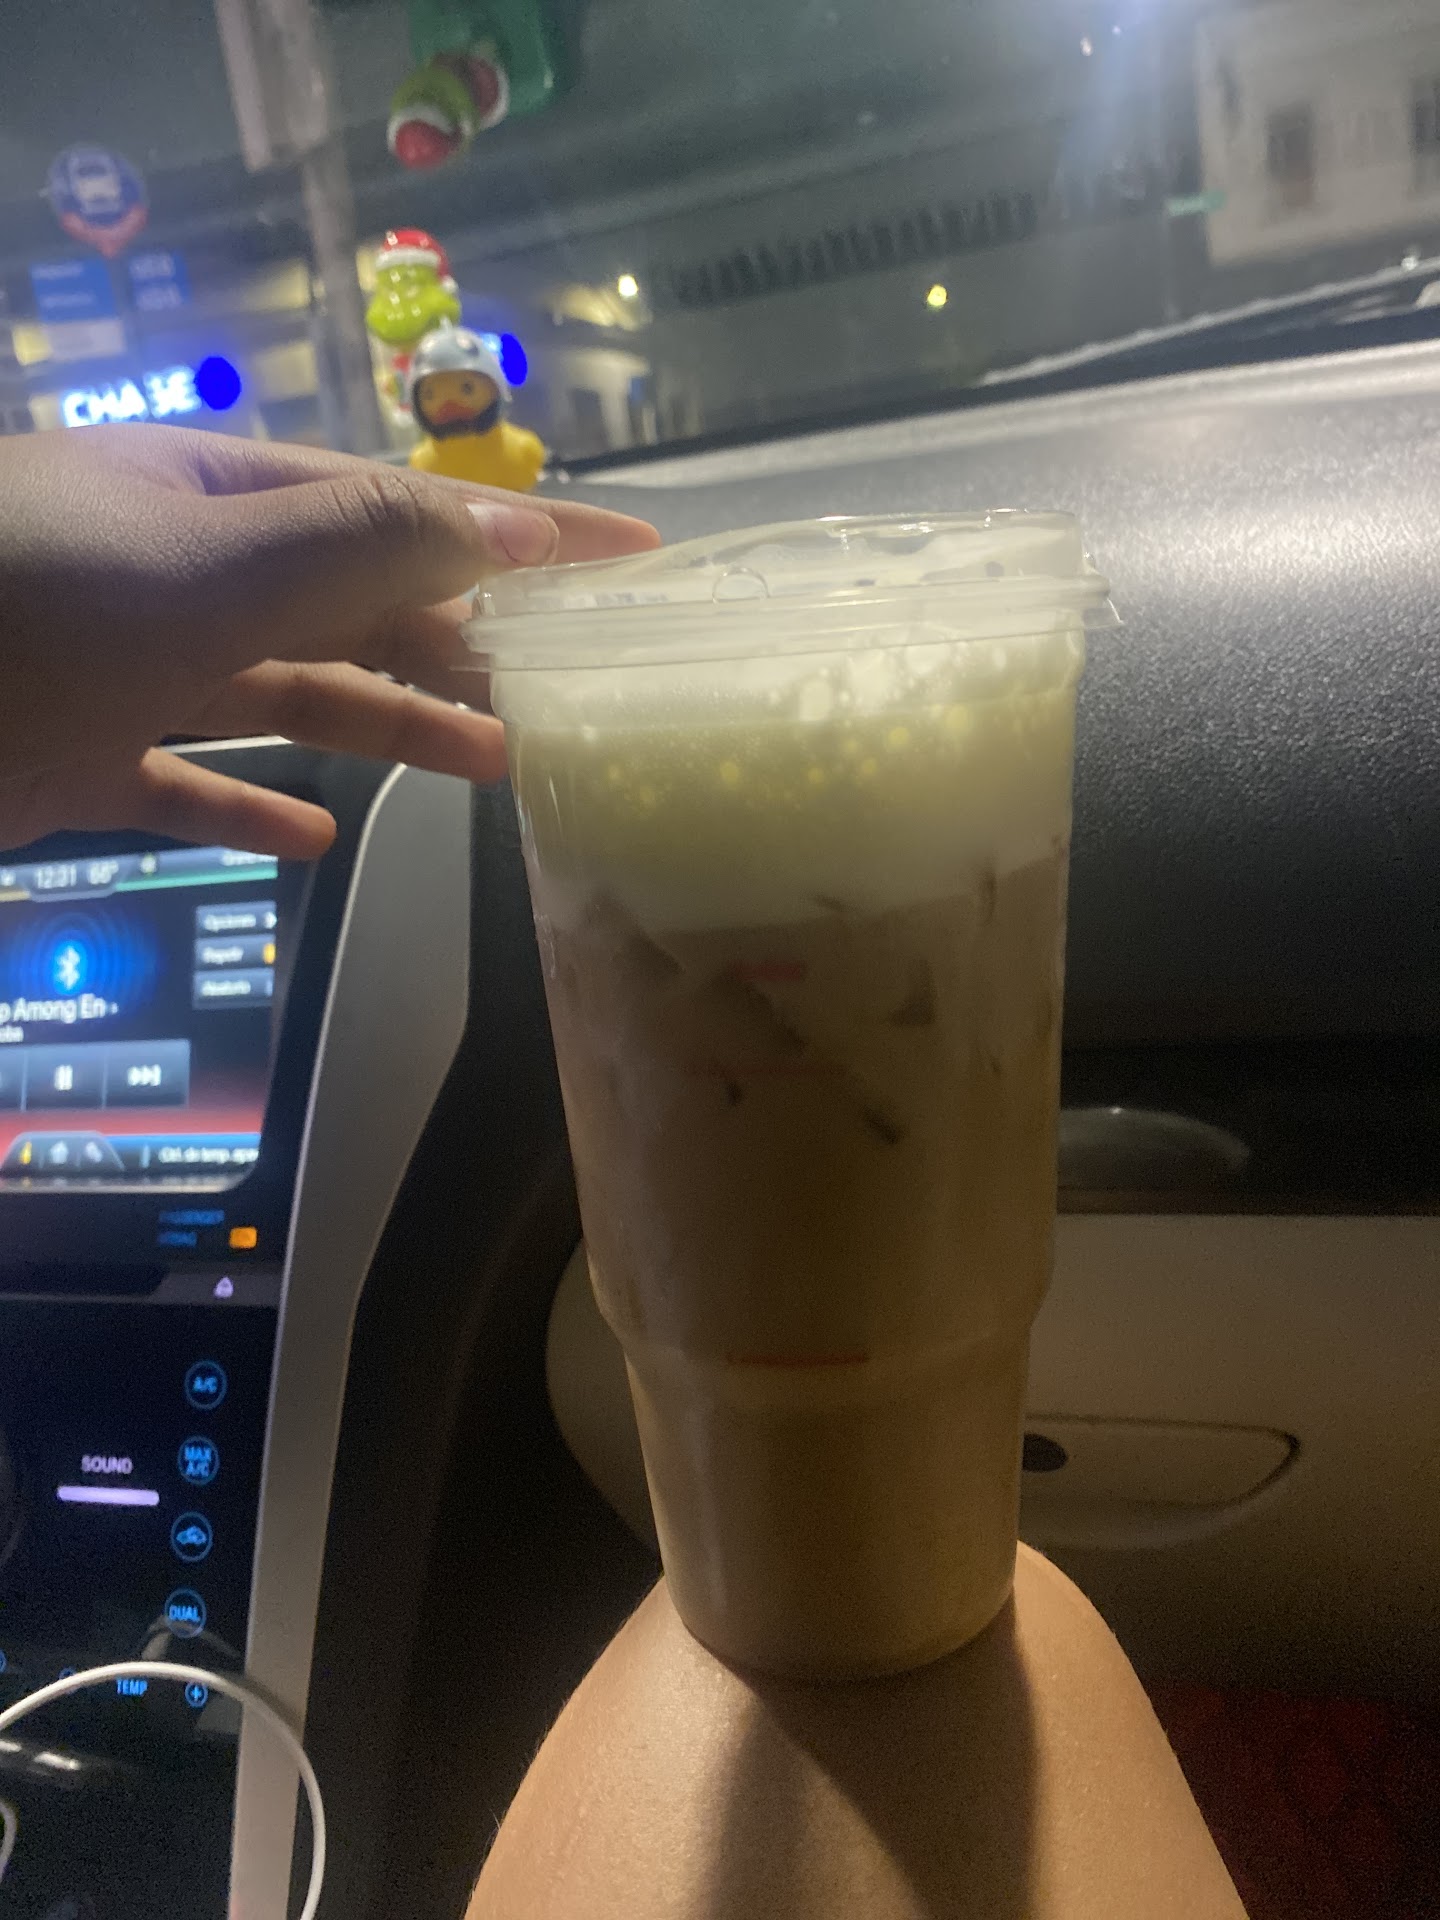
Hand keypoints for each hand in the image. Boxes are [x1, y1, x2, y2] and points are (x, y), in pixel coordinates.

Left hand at [0, 426, 657, 855]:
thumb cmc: (19, 611)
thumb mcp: (199, 564)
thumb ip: (355, 550)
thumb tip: (515, 533)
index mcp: (210, 495)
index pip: (400, 509)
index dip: (524, 536)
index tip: (640, 560)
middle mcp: (172, 570)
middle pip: (352, 602)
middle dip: (466, 641)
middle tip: (581, 693)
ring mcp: (116, 668)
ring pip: (283, 695)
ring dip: (390, 726)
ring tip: (496, 767)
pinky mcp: (65, 764)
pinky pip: (185, 783)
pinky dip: (255, 809)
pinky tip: (320, 844)